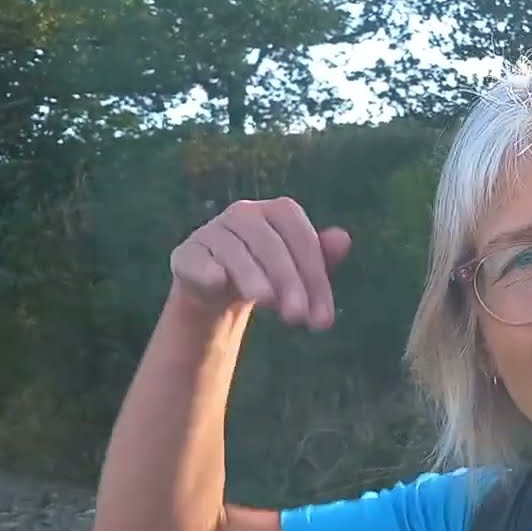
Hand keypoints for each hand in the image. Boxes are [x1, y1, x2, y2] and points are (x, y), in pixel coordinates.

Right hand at [168, 198, 350, 329]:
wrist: (220, 286)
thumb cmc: (270, 273)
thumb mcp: (300, 271)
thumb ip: (321, 257)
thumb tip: (344, 239)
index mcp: (277, 212)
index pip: (301, 237)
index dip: (315, 276)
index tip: (323, 318)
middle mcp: (244, 213)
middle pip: (271, 245)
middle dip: (288, 282)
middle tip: (298, 318)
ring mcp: (212, 231)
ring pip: (236, 252)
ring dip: (253, 277)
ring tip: (268, 302)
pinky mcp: (187, 253)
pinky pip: (197, 260)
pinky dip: (207, 269)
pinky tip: (219, 282)